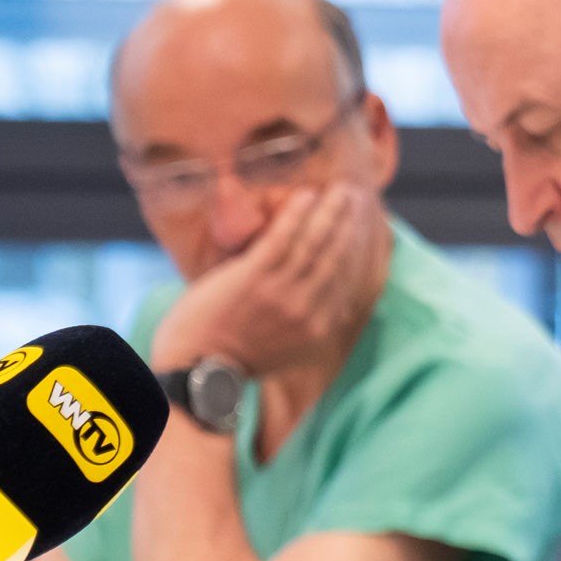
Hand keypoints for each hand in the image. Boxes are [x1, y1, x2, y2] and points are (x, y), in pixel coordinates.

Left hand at [151, 181, 385, 379]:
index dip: (356, 249)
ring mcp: (281, 294)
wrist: (198, 370)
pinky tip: (305, 196)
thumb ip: (308, 324)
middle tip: (356, 197)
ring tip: (339, 191)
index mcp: (318, 329)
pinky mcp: (254, 279)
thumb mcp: (289, 351)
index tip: (362, 227)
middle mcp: (307, 310)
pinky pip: (282, 239)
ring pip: (314, 244)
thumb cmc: (235, 360)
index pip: (345, 281)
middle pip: (335, 257)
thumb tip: (329, 308)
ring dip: (329, 212)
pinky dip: (296, 216)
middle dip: (349, 224)